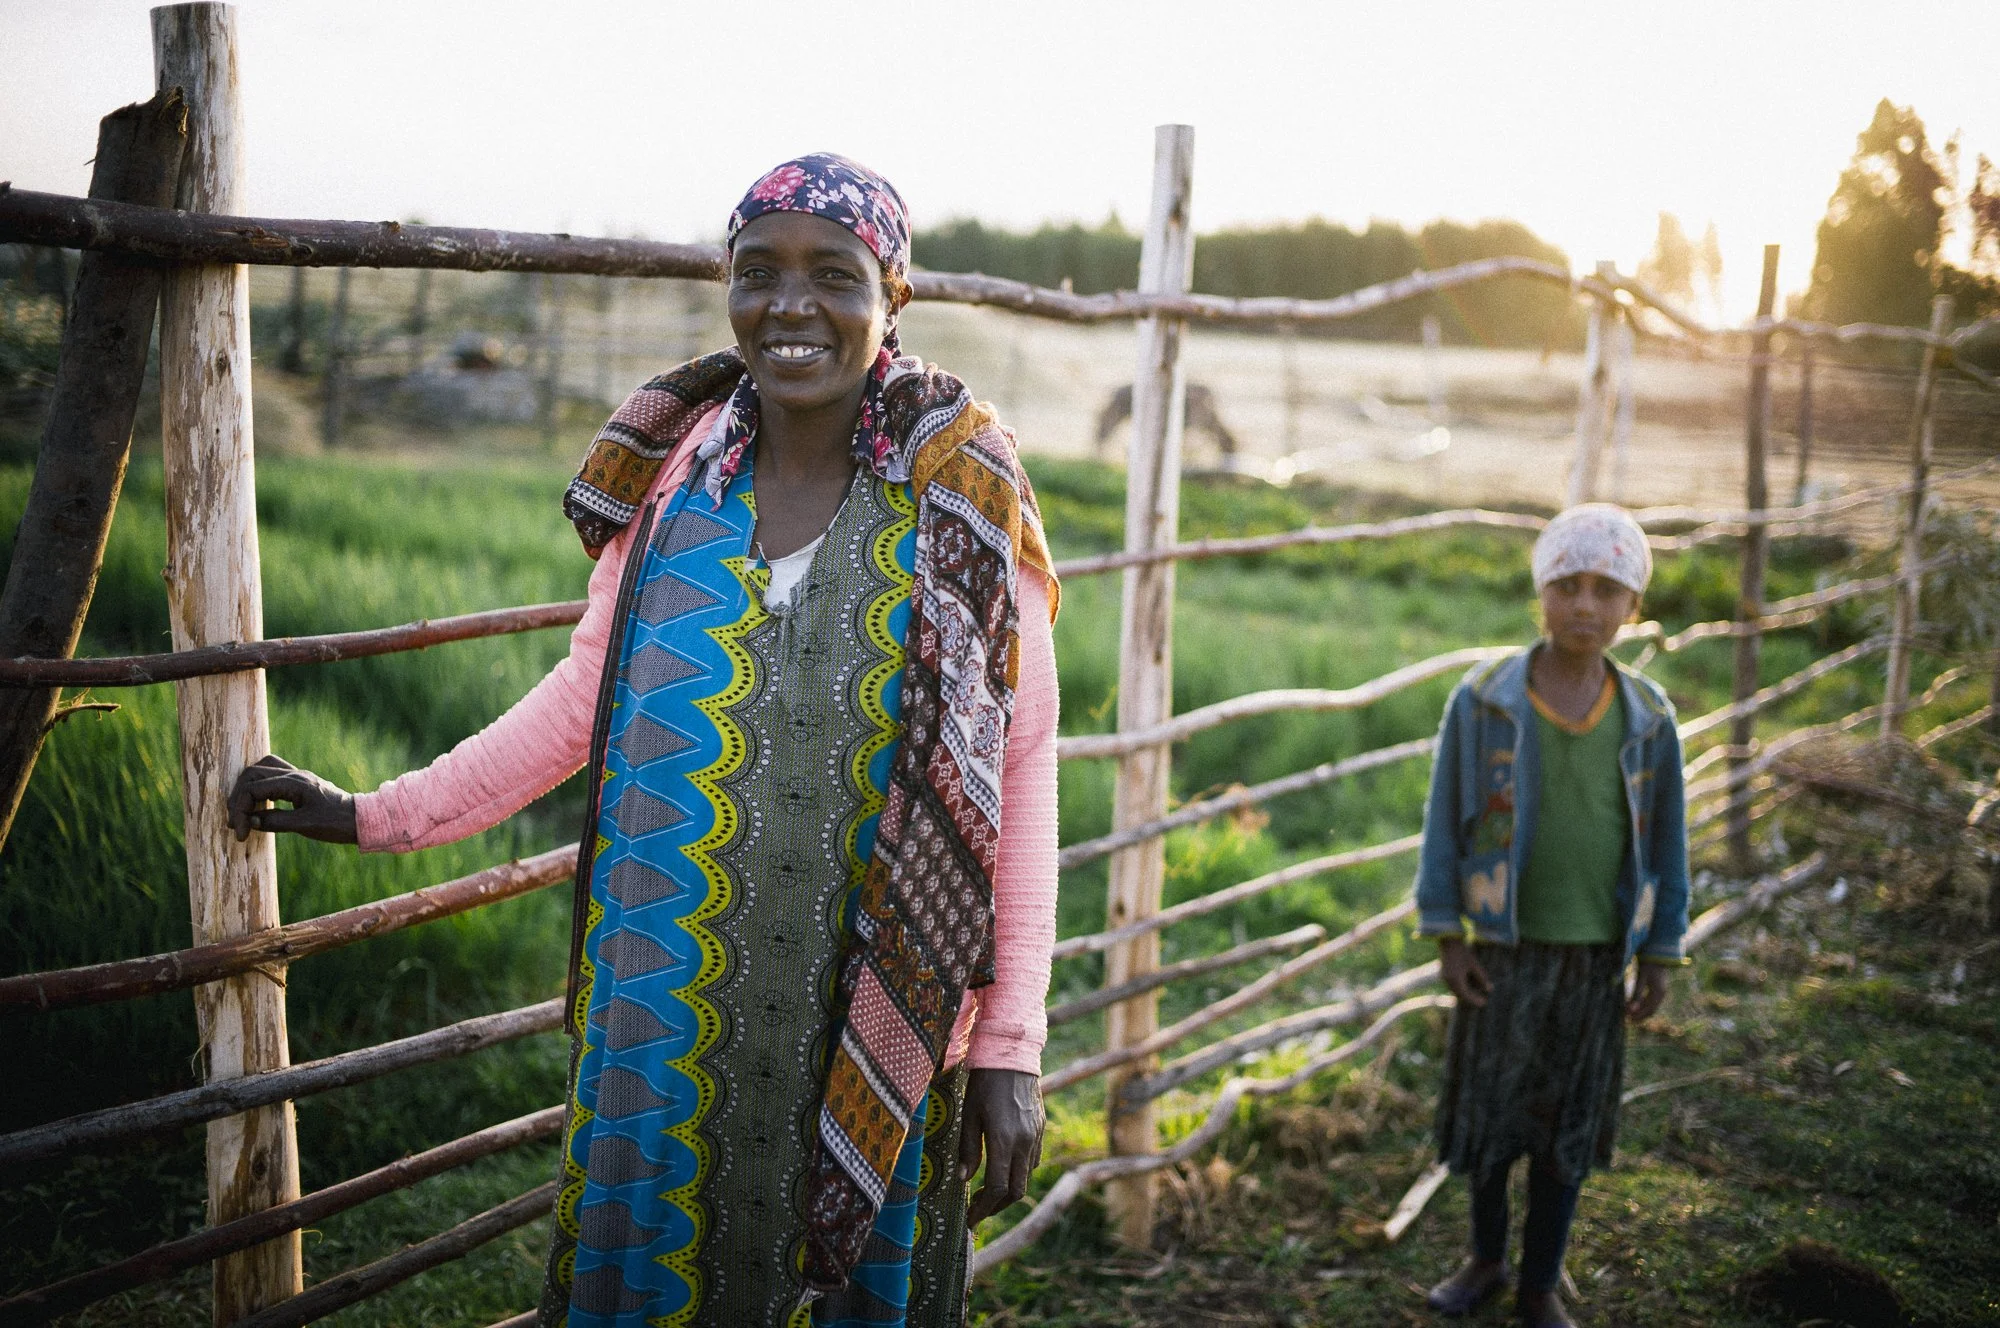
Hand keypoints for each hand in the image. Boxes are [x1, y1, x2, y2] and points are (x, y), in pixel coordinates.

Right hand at [227, 754, 357, 843]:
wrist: (361, 819)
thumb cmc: (336, 823)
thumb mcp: (305, 826)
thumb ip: (275, 822)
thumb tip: (249, 820)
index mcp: (294, 782)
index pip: (252, 789)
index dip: (240, 810)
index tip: (239, 832)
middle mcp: (293, 774)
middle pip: (251, 774)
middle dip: (238, 797)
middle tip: (235, 823)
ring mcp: (296, 776)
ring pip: (260, 770)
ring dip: (246, 788)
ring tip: (241, 812)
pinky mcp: (299, 783)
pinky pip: (271, 776)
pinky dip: (258, 787)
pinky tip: (256, 804)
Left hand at [958, 1067, 1043, 1224]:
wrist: (1012, 1056)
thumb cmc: (983, 1083)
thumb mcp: (968, 1115)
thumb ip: (967, 1149)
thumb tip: (963, 1178)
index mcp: (1003, 1141)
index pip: (995, 1188)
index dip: (982, 1208)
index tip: (970, 1219)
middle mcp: (1024, 1142)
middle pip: (1015, 1191)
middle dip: (996, 1207)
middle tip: (978, 1211)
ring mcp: (1035, 1136)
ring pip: (1026, 1177)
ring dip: (1008, 1191)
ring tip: (987, 1192)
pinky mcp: (1040, 1129)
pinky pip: (1032, 1160)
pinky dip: (1018, 1172)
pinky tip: (1003, 1168)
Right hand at [1438, 937, 1491, 1007]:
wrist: (1449, 942)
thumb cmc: (1463, 952)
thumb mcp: (1474, 965)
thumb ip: (1482, 978)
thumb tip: (1489, 989)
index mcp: (1456, 980)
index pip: (1466, 995)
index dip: (1475, 1000)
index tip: (1484, 1002)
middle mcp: (1449, 982)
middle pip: (1460, 995)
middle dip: (1471, 999)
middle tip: (1482, 1000)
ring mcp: (1445, 979)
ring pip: (1456, 991)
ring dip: (1466, 994)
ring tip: (1477, 994)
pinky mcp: (1445, 975)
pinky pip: (1454, 987)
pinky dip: (1461, 989)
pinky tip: (1469, 987)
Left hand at [1626, 963, 1670, 1020]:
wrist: (1657, 952)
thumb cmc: (1648, 963)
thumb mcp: (1640, 978)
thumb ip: (1636, 993)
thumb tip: (1630, 1009)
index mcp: (1658, 992)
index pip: (1648, 1010)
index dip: (1638, 1016)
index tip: (1627, 1019)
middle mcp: (1662, 993)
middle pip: (1651, 1010)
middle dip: (1639, 1016)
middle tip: (1627, 1020)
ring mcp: (1661, 990)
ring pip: (1652, 1006)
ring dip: (1641, 1012)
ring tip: (1629, 1014)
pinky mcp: (1659, 987)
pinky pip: (1652, 1000)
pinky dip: (1643, 1005)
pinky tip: (1634, 1005)